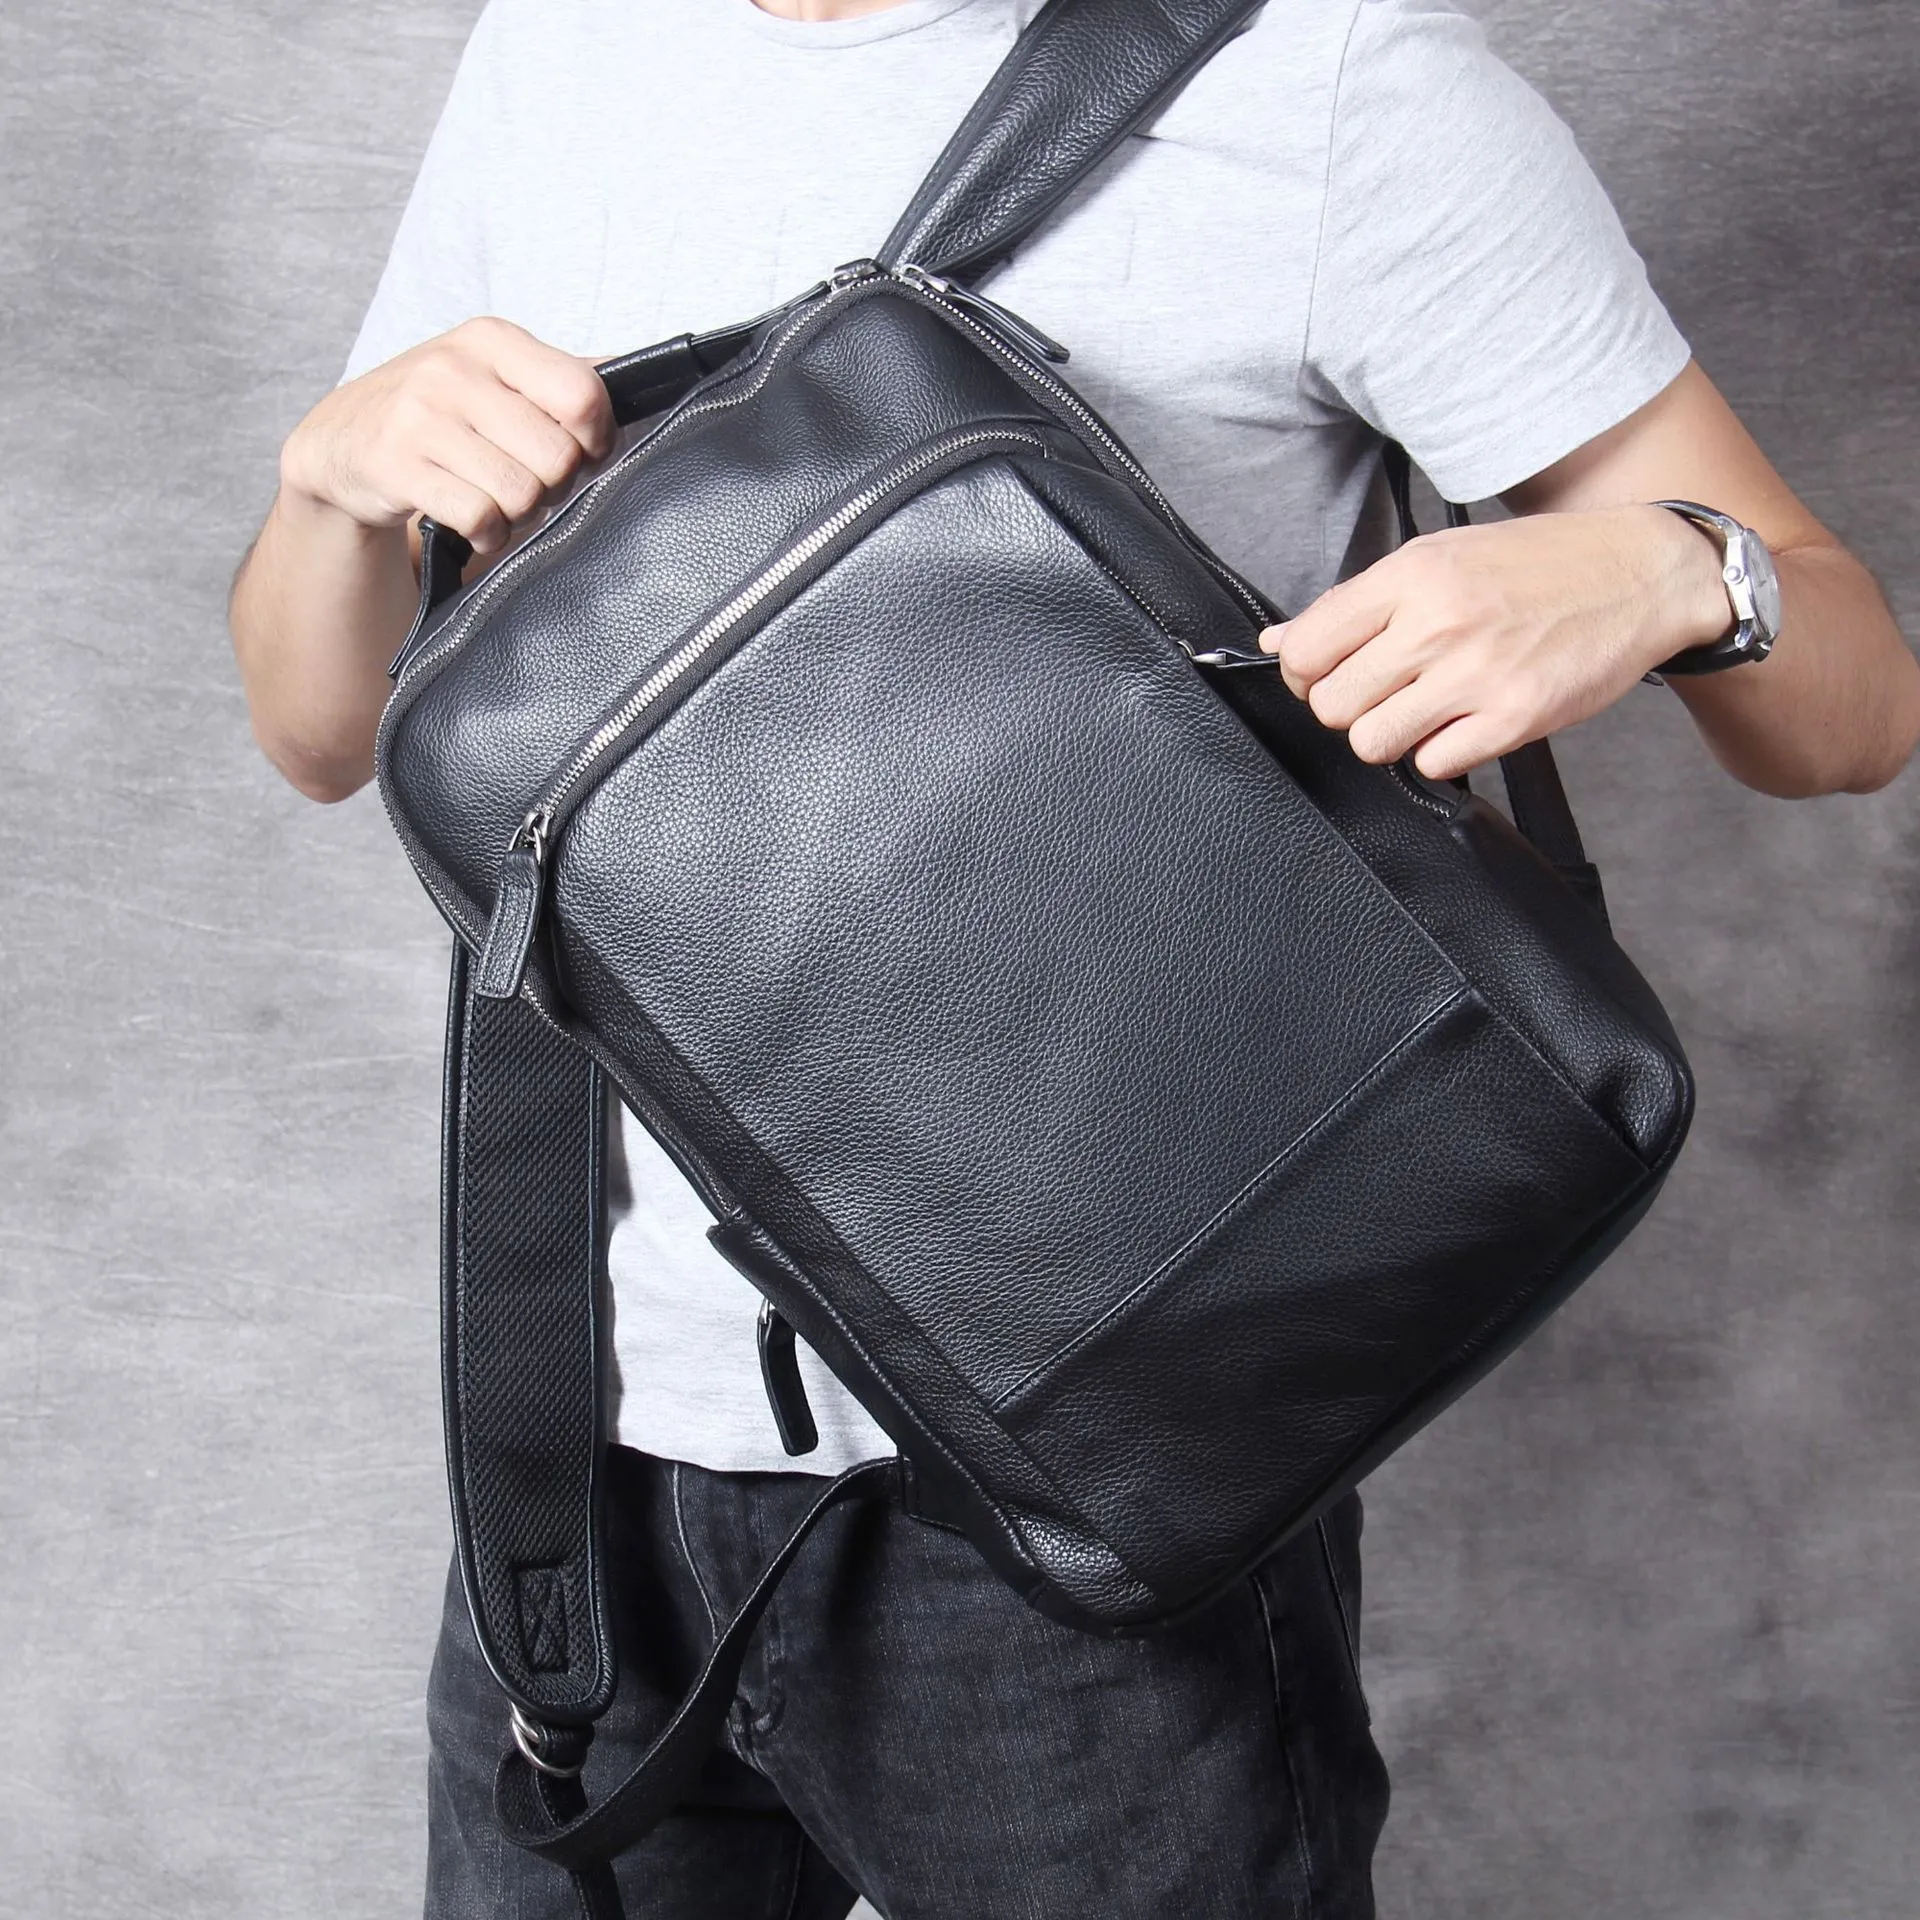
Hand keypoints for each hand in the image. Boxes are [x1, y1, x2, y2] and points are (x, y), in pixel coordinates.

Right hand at [278, 317, 616, 558]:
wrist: (342, 439)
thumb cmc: (439, 409)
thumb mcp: (495, 374)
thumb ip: (562, 376)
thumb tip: (636, 372)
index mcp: (493, 340)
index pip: (583, 394)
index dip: (598, 438)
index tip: (586, 453)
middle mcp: (455, 369)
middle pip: (558, 456)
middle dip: (557, 485)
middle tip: (534, 485)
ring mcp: (420, 415)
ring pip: (522, 493)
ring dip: (522, 514)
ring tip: (501, 501)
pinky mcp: (395, 464)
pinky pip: (480, 518)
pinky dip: (489, 534)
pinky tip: (475, 521)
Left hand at [1260, 505, 1731, 779]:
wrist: (1641, 572)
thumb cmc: (1538, 565)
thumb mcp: (1440, 557)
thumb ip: (1355, 602)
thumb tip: (1278, 641)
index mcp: (1411, 576)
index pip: (1305, 650)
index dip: (1306, 674)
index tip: (1330, 674)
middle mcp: (1437, 624)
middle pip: (1332, 705)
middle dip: (1349, 706)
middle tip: (1384, 692)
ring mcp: (1476, 674)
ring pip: (1372, 742)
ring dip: (1390, 734)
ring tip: (1424, 708)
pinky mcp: (1514, 717)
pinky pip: (1433, 763)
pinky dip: (1441, 750)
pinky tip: (1465, 719)